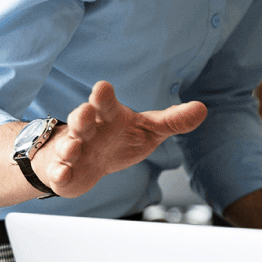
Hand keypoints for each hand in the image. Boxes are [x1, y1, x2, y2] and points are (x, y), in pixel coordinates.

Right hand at [33, 81, 206, 197]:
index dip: (104, 95)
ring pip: (68, 145)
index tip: (103, 87)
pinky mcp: (65, 172)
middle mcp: (87, 129)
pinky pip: (59, 173)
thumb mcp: (149, 130)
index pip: (106, 102)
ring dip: (70, 146)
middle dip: (81, 116)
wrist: (85, 160)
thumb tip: (202, 108)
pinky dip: (60, 174)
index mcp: (109, 116)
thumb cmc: (118, 139)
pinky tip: (64, 174)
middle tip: (85, 113)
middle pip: (82, 119)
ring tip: (73, 148)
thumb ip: (173, 121)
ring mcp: (73, 150)